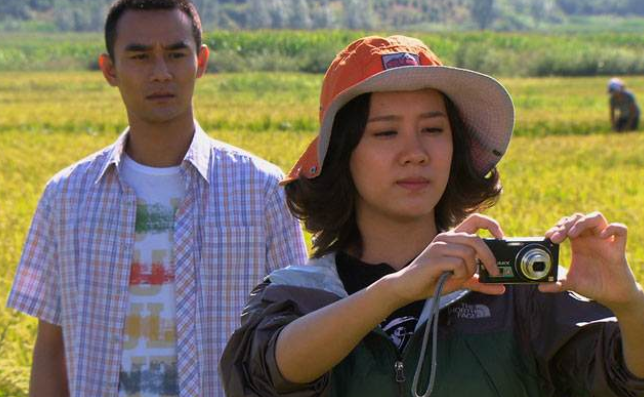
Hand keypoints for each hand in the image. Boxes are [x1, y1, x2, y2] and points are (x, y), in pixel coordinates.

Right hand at [385, 214, 506, 306]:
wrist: (406, 287)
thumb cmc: (432, 281)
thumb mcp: (460, 279)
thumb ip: (479, 281)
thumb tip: (502, 287)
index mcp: (452, 238)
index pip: (475, 219)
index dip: (491, 225)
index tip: (501, 238)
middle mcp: (446, 237)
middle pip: (477, 240)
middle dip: (489, 258)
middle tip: (493, 273)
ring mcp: (439, 246)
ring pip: (469, 254)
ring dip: (469, 271)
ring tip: (459, 278)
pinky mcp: (435, 257)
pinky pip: (459, 264)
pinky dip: (459, 275)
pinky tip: (449, 279)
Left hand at [540, 212, 642, 312]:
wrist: (612, 295)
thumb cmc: (592, 284)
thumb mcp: (571, 283)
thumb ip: (556, 284)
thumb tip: (540, 287)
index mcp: (578, 242)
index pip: (566, 225)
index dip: (557, 227)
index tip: (549, 237)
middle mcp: (590, 238)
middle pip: (578, 218)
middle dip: (565, 224)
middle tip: (556, 238)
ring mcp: (605, 241)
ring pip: (596, 217)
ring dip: (583, 222)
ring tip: (573, 234)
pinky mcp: (618, 248)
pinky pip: (621, 230)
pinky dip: (612, 228)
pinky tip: (601, 236)